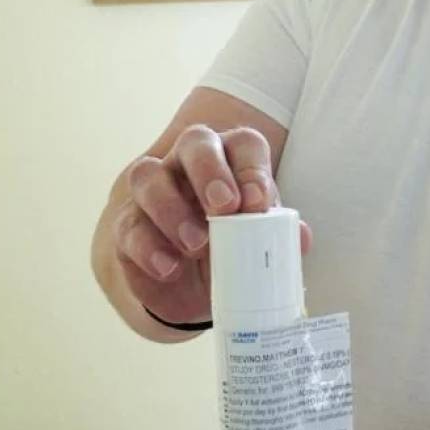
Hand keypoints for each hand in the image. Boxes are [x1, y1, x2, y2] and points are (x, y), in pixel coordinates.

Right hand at [113, 124, 309, 325]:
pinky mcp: (128, 225)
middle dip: (209, 171)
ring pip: (149, 175)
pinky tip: (169, 267)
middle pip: (195, 142)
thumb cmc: (236, 248)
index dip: (251, 170)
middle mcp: (188, 163)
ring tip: (196, 244)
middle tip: (224, 208)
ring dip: (172, 208)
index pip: (244, 145)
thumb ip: (281, 236)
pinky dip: (149, 248)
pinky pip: (130, 226)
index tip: (258, 204)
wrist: (197, 288)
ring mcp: (153, 190)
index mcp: (231, 159)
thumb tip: (301, 238)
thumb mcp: (261, 244)